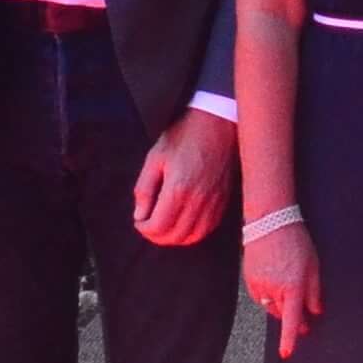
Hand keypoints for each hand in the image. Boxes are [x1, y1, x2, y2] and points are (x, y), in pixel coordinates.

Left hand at [133, 106, 235, 248]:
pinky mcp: (223, 202)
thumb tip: (140, 214)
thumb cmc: (185, 137)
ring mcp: (213, 204)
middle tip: (148, 226)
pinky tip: (183, 224)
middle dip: (157, 236)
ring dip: (175, 238)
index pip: (158, 227)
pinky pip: (207, 229)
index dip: (144, 229)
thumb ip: (145, 189)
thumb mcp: (155, 158)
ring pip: (192, 237)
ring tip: (165, 227)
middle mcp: (198, 201)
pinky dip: (192, 233)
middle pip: (175, 236)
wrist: (217, 125)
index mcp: (178, 190)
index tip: (139, 221)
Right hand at [244, 216, 320, 355]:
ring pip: (271, 307)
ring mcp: (259, 285)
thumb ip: (315, 292)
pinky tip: (275, 281)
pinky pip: (261, 298)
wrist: (269, 222)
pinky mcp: (249, 281)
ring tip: (288, 286)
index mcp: (293, 286)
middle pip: (283, 314)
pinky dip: (269, 296)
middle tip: (304, 318)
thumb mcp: (313, 265)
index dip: (289, 338)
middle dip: (293, 317)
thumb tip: (316, 312)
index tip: (287, 353)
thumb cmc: (296, 241)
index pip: (291, 319)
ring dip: (281, 305)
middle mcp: (274, 289)